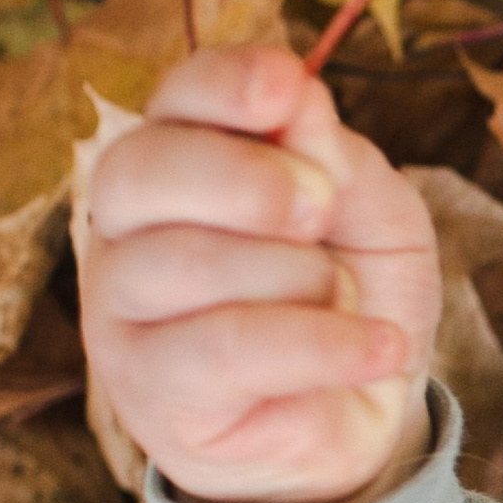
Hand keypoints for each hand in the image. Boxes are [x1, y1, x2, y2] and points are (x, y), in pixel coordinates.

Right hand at [79, 43, 441, 502]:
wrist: (360, 416)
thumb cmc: (350, 297)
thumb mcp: (373, 214)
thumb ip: (335, 157)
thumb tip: (297, 94)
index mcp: (180, 158)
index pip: (174, 98)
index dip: (223, 85)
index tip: (284, 88)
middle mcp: (128, 226)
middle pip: (142, 170)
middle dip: (249, 180)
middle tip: (320, 210)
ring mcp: (122, 308)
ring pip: (186, 263)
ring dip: (297, 277)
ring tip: (345, 298)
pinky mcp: (146, 388)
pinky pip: (223, 349)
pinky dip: (319, 344)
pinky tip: (379, 349)